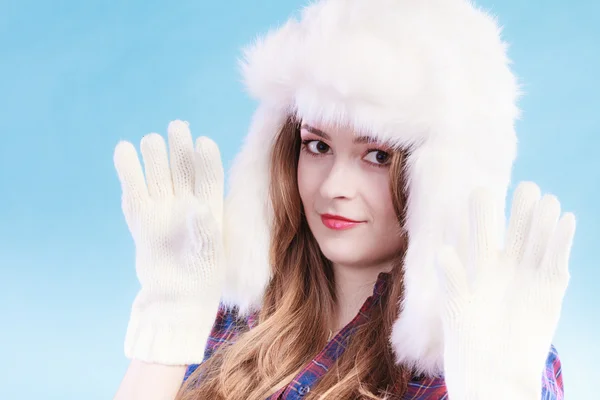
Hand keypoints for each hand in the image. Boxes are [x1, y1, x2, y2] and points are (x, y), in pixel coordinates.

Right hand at [114, 120, 224, 364]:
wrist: (176, 299)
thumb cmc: (202, 279)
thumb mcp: (210, 257)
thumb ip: (205, 233)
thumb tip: (198, 209)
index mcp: (210, 207)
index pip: (209, 177)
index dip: (206, 159)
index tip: (203, 141)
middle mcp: (186, 203)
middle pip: (182, 169)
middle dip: (179, 148)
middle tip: (177, 127)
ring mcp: (163, 209)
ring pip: (157, 177)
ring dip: (154, 158)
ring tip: (150, 140)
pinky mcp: (142, 219)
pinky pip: (134, 193)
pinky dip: (129, 174)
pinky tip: (123, 152)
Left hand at [437, 181, 574, 398]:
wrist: (492, 375)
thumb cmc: (467, 344)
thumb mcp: (455, 310)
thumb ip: (452, 279)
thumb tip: (443, 250)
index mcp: (476, 267)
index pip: (480, 234)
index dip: (482, 214)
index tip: (482, 189)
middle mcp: (503, 268)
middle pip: (514, 232)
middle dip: (519, 211)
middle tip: (526, 186)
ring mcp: (527, 277)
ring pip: (536, 244)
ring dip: (542, 224)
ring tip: (545, 199)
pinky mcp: (549, 293)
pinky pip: (556, 263)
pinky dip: (560, 243)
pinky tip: (564, 220)